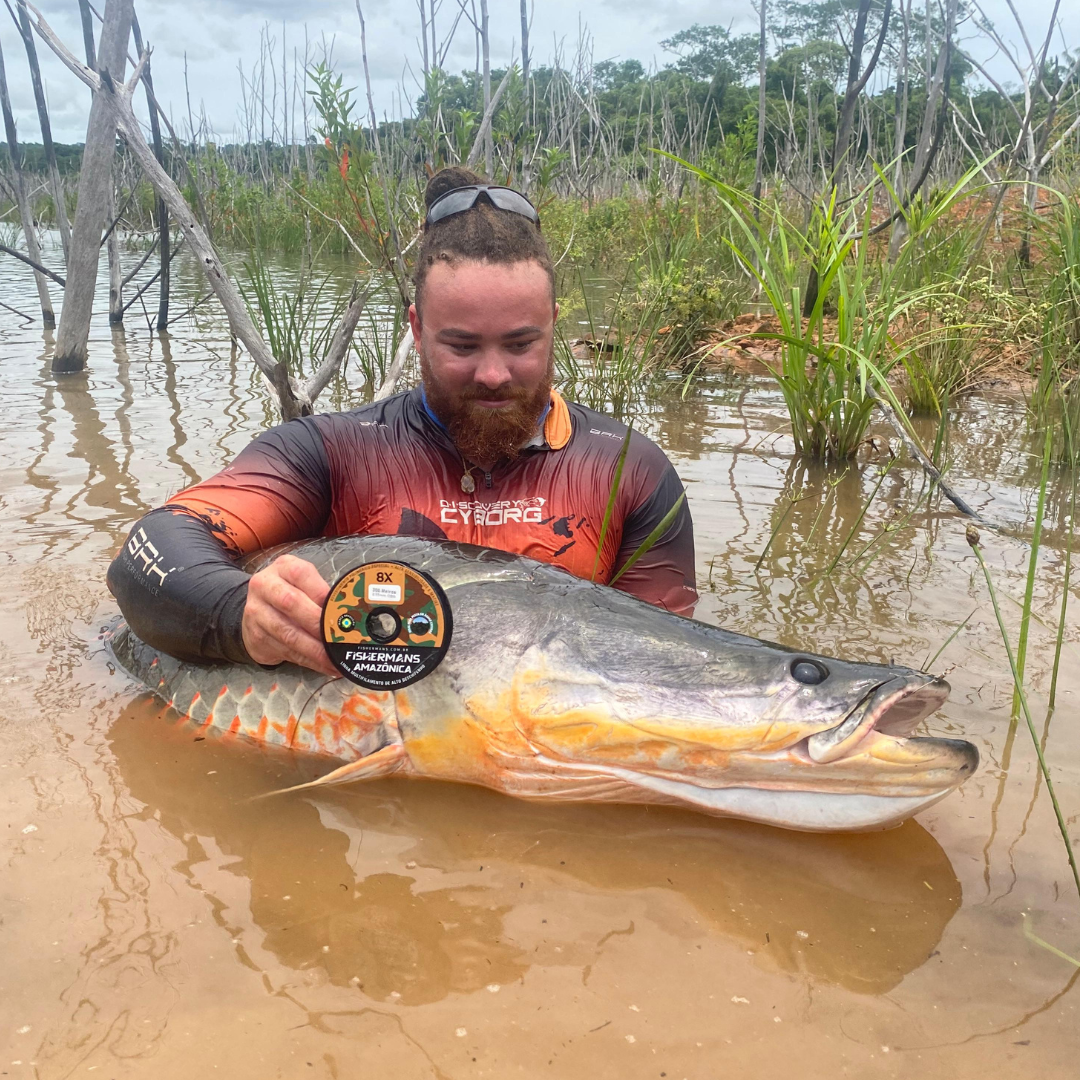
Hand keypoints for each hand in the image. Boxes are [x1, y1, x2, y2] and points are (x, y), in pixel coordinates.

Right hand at [241, 555, 336, 676]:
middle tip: (341, 640)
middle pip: (292, 604)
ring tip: (337, 661)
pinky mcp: (256, 637)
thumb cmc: (290, 592)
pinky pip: (286, 652)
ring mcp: (256, 613)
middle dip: (319, 625)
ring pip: (288, 634)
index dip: (323, 595)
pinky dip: (309, 661)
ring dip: (316, 651)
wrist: (256, 609)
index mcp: (283, 567)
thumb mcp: (304, 582)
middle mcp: (264, 586)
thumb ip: (322, 593)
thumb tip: (351, 613)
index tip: (341, 611)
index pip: (302, 576)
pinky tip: (325, 666)